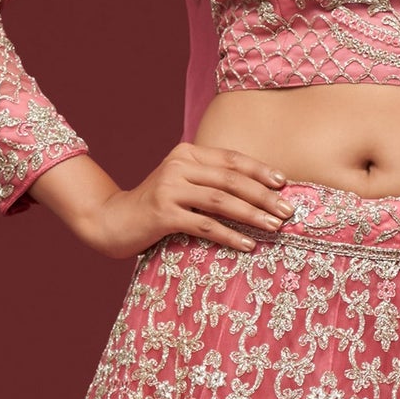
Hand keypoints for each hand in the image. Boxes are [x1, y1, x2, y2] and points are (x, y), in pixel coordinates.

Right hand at [67, 144, 297, 259]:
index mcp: (187, 153)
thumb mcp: (181, 184)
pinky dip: (230, 235)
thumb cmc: (155, 206)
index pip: (231, 158)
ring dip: (252, 215)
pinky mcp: (163, 213)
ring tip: (275, 227)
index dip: (260, 170)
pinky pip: (205, 224)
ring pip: (221, 201)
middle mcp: (178, 165)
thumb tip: (255, 192)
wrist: (111, 220)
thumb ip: (209, 181)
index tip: (284, 183)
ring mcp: (169, 188)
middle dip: (263, 195)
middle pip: (231, 179)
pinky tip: (248, 245)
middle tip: (287, 211)